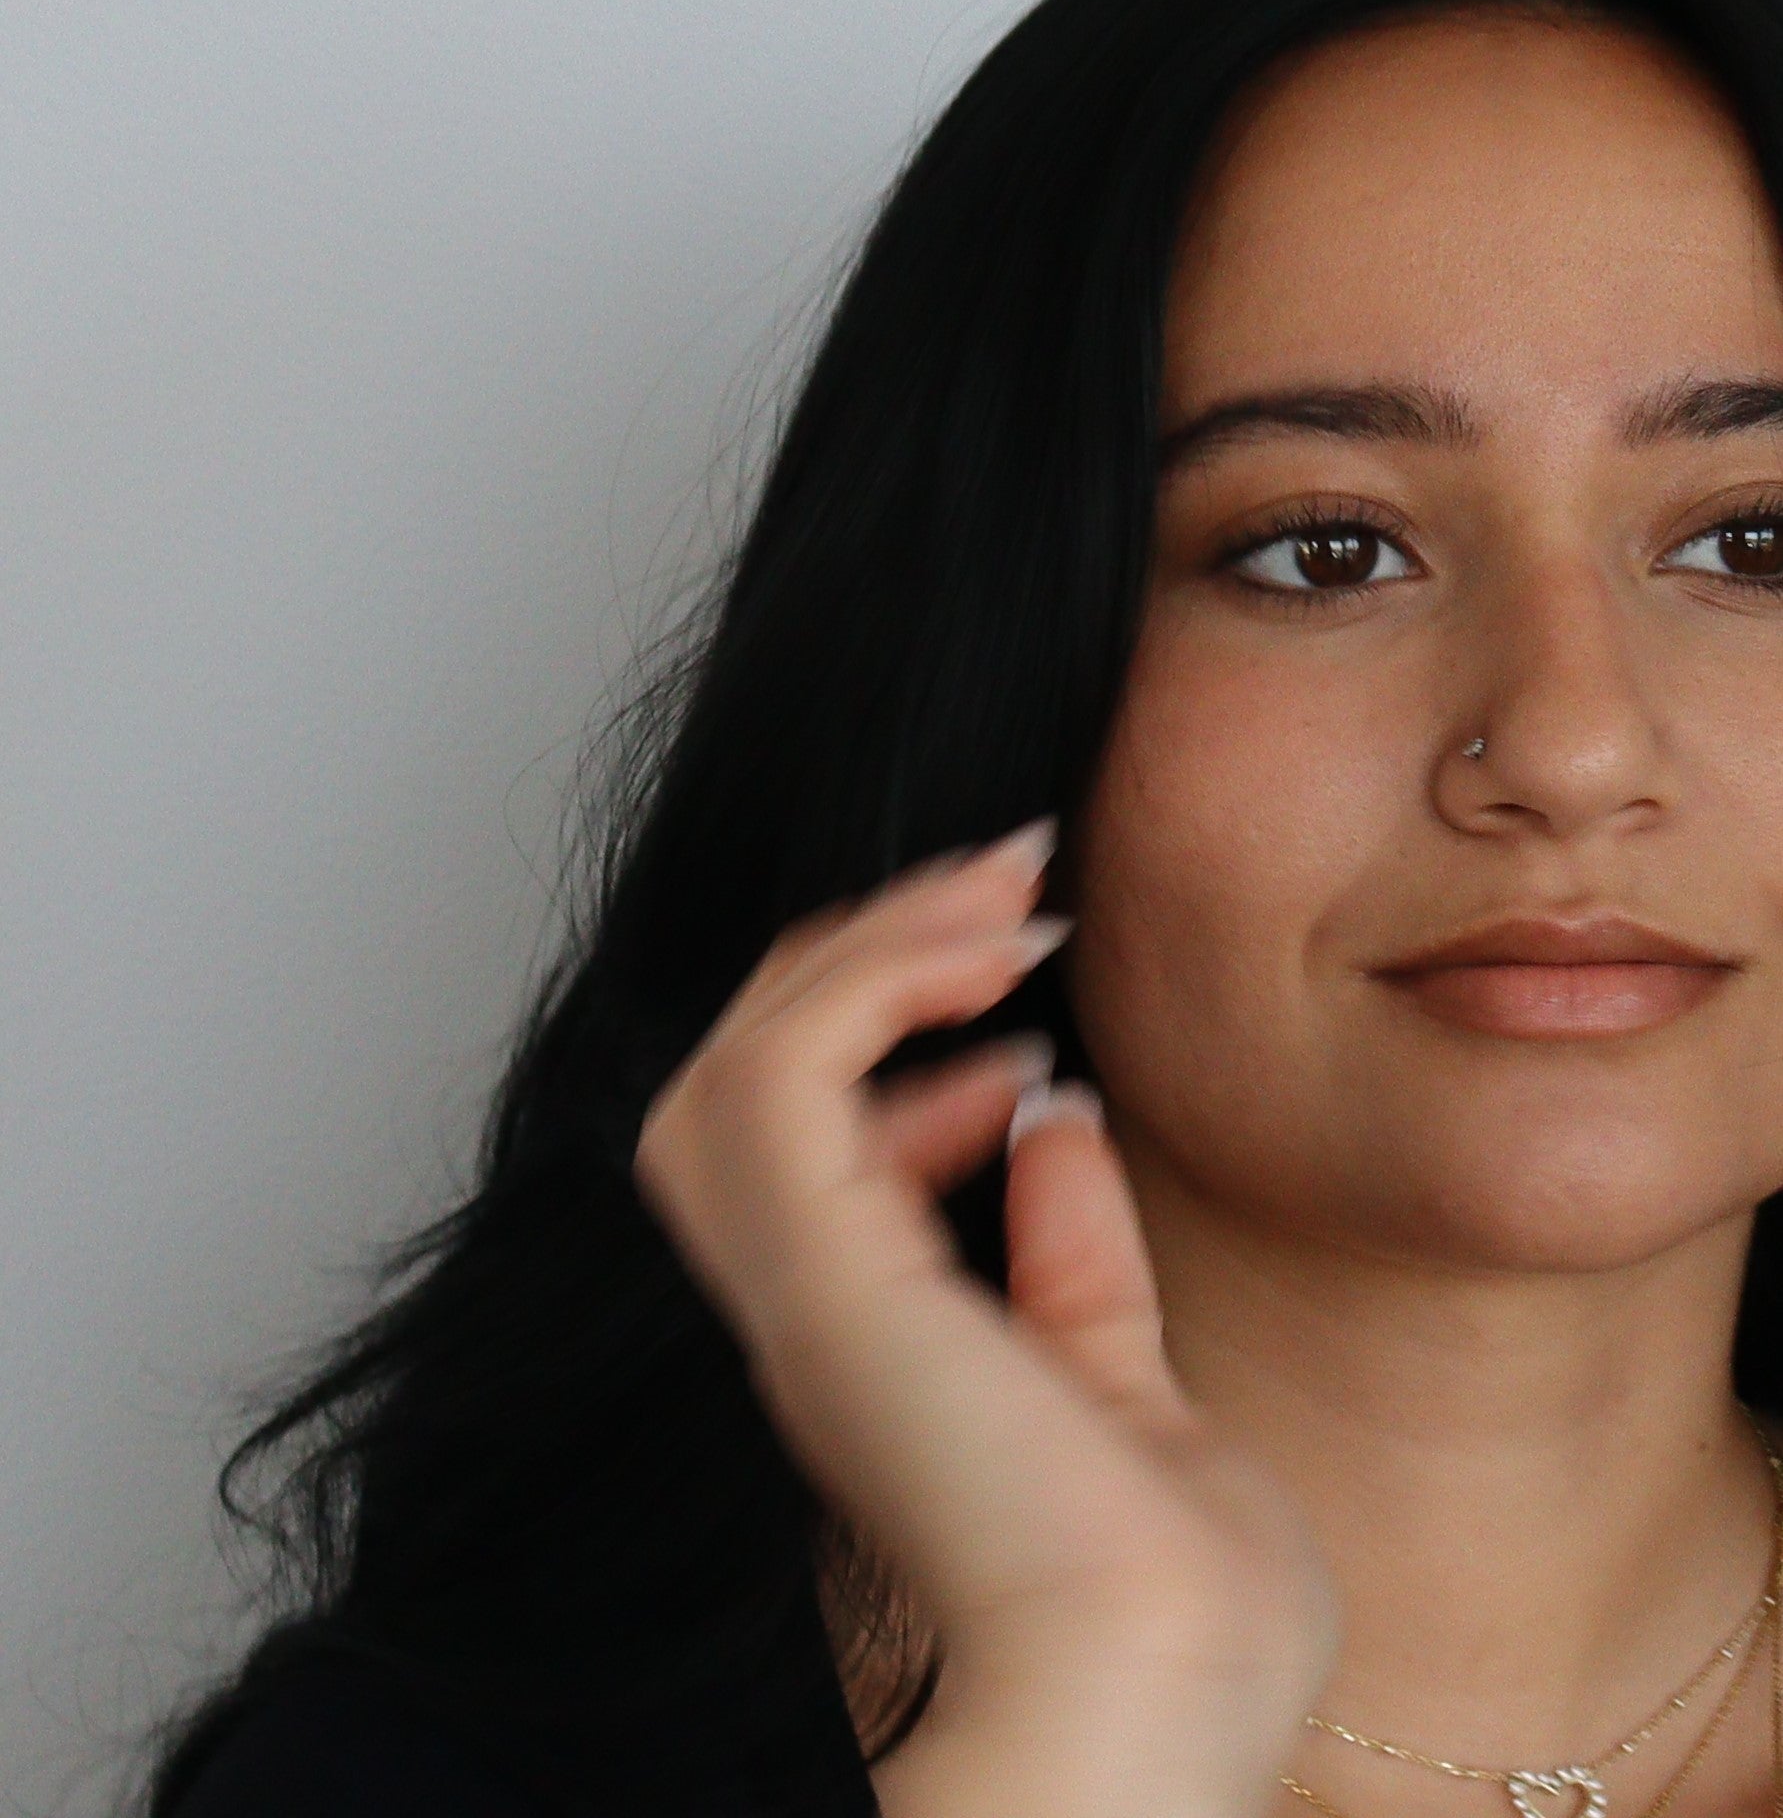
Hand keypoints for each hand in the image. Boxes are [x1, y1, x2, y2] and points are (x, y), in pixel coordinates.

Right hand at [634, 821, 1337, 1817]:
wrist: (1163, 1712)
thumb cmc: (1170, 1619)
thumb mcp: (1129, 1393)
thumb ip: (1075, 1265)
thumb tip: (1053, 1124)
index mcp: (868, 1340)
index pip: (802, 1134)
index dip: (890, 1035)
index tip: (1023, 1002)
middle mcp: (810, 1308)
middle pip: (747, 1074)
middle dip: (866, 952)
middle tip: (1001, 884)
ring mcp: (803, 1291)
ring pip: (736, 1055)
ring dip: (863, 949)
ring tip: (996, 902)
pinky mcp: (823, 1274)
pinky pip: (780, 1074)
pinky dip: (871, 986)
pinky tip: (984, 964)